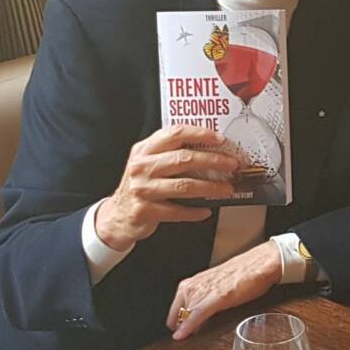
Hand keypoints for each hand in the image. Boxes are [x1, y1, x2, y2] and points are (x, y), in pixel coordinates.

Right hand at [96, 125, 238, 250]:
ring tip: (227, 189)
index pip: (174, 134)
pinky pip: (177, 211)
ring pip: (184, 185)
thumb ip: (170, 153)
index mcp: (144, 150)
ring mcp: (142, 189)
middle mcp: (142, 166)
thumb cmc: (141, 186)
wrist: (117, 215)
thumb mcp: (148, 163)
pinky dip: (195, 211)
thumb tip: (210, 150)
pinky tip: (206, 210)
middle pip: (184, 159)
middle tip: (232, 164)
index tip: (220, 139)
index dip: (199, 134)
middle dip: (213, 161)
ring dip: (211, 187)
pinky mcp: (145, 210)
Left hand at [166, 241, 282, 339]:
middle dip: (179, 327)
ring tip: (190, 338)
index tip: (177, 332)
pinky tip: (181, 336)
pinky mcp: (215, 298)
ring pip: (184, 316)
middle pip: (176, 314)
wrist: (259, 264)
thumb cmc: (242, 274)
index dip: (175, 322)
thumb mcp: (217, 286)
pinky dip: (187, 327)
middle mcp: (193, 285)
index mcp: (192, 282)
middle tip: (186, 336)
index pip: (174, 308)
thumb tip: (199, 316)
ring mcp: (203, 291)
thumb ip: (205, 298)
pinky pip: (195, 315)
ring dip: (184, 329)